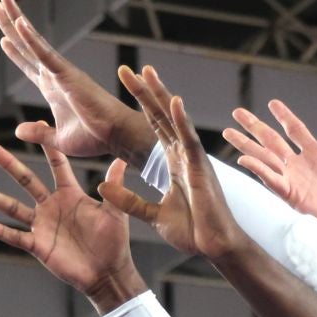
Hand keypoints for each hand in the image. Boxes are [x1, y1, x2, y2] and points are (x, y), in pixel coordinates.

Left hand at [0, 0, 151, 162]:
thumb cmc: (96, 137)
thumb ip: (39, 133)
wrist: (117, 136)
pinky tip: (20, 24)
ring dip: (16, 21)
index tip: (3, 37)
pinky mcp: (67, 75)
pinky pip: (45, 54)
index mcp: (53, 90)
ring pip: (32, 42)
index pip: (29, 65)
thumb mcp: (59, 139)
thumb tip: (18, 131)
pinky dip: (32, 40)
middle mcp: (55, 76)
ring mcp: (60, 72)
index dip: (15, 51)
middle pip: (26, 46)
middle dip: (11, 24)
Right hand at [0, 145, 144, 304]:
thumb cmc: (114, 243)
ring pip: (12, 207)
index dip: (48, 147)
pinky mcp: (38, 246)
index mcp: (70, 195)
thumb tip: (125, 158)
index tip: (37, 126)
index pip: (57, 165)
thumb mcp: (115, 211)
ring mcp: (42, 226)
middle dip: (9, 164)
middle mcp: (52, 206)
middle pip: (26, 180)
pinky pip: (15, 237)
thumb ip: (114, 185)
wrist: (108, 273)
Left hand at [103, 66, 248, 261]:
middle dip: (144, 92)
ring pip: (174, 120)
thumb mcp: (151, 215)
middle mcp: (182, 155)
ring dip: (160, 95)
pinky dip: (181, 120)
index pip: (152, 126)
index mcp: (172, 163)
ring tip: (145, 71)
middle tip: (126, 69)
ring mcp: (192, 158)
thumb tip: (102, 187)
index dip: (139, 105)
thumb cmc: (192, 231)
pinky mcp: (201, 167)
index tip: (124, 86)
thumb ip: (128, 200)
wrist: (214, 247)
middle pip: (159, 116)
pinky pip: (189, 139)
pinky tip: (173, 101)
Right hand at [224, 102, 316, 240]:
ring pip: (264, 157)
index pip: (295, 130)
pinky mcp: (291, 194)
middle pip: (271, 140)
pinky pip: (270, 178)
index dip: (284, 116)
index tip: (272, 103)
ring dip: (246, 144)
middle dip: (253, 126)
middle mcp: (301, 166)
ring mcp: (294, 179)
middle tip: (236, 112)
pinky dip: (257, 168)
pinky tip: (244, 157)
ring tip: (228, 131)